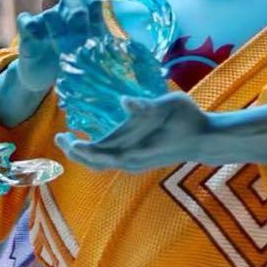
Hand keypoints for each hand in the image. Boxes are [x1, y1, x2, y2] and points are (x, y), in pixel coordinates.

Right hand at [15, 0, 106, 94]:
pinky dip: (31, 26)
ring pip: (50, 12)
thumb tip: (135, 52)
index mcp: (84, 20)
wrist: (46, 78)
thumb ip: (108, 49)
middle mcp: (65, 17)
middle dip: (76, 11)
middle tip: (78, 29)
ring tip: (58, 41)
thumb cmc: (74, 66)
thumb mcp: (93, 58)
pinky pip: (26, 21)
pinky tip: (36, 37)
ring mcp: (46, 24)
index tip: (95, 4)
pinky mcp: (28, 33)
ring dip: (55, 22)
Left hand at [58, 93, 214, 172]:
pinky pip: (111, 162)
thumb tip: (125, 101)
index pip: (98, 154)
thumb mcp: (169, 105)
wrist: (206, 140)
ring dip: (85, 154)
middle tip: (60, 136)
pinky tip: (93, 143)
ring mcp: (135, 164)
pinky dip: (98, 155)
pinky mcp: (140, 162)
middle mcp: (132, 161)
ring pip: (102, 164)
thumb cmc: (189, 119)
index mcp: (134, 150)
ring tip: (71, 140)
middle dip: (75, 151)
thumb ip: (146, 105)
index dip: (79, 148)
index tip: (65, 136)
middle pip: (95, 162)